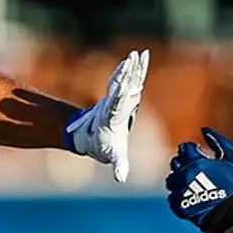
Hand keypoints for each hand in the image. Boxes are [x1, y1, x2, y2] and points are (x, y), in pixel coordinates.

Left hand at [66, 49, 148, 181]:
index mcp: (111, 117)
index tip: (124, 85)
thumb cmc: (105, 147)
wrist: (92, 137)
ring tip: (138, 53)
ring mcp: (117, 97)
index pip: (116, 104)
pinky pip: (130, 79)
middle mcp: (113, 103)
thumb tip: (120, 179)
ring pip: (125, 79)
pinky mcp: (123, 94)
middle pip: (121, 86)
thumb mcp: (113, 156)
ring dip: (132, 67)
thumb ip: (118, 166)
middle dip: (126, 73)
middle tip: (131, 59)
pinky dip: (136, 68)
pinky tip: (140, 56)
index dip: (120, 94)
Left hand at [166, 127, 232, 232]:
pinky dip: (178, 195)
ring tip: (191, 183)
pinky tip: (189, 196)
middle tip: (194, 169)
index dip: (191, 150)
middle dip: (183, 163)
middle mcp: (184, 175)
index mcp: (197, 162)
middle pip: (175, 163)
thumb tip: (204, 130)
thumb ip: (219, 143)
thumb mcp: (232, 161)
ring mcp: (180, 191)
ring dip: (179, 179)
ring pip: (171, 180)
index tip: (198, 154)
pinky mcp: (178, 205)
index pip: (185, 148)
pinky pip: (172, 197)